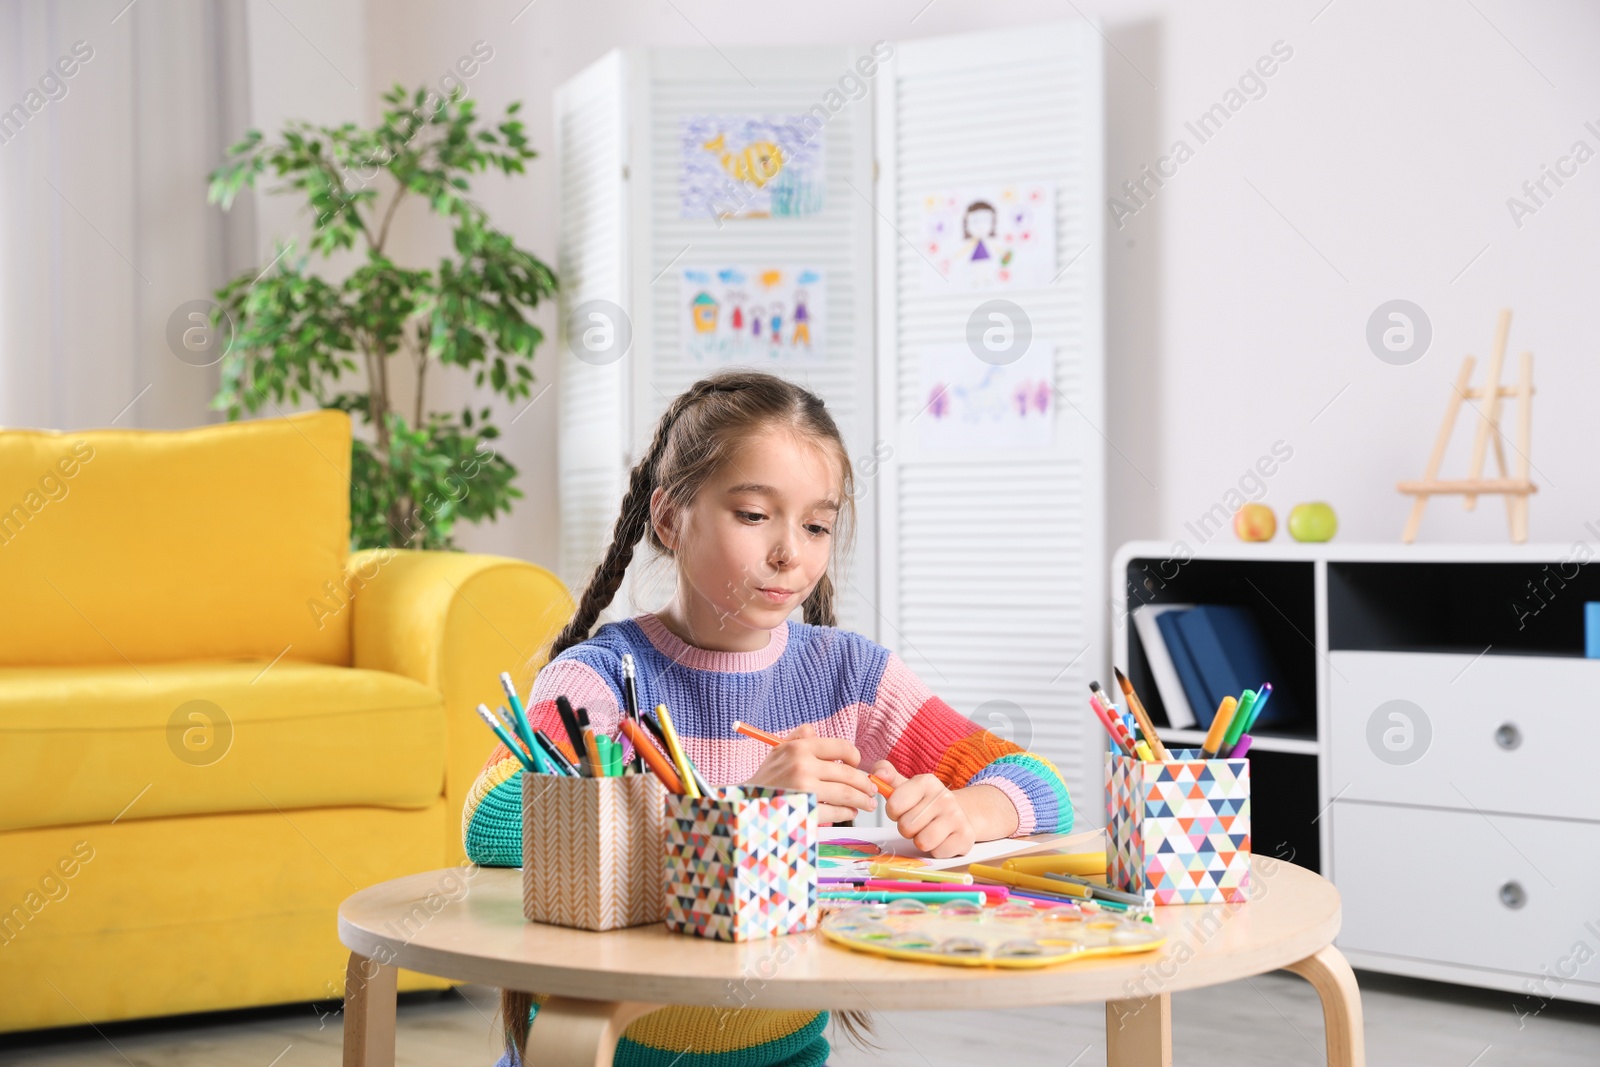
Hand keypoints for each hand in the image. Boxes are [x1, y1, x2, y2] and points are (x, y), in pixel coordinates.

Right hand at [744, 724, 877, 824]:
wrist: (745, 806)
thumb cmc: (765, 779)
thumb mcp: (778, 751)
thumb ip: (798, 738)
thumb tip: (816, 732)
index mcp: (800, 748)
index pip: (842, 747)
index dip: (855, 758)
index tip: (858, 766)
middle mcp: (803, 765)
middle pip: (849, 774)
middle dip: (866, 785)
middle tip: (872, 791)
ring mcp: (805, 789)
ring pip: (847, 795)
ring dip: (861, 801)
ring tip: (866, 804)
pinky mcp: (806, 810)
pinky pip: (836, 812)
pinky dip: (847, 813)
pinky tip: (850, 813)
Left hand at [871, 762, 976, 858]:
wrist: (958, 814)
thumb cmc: (925, 804)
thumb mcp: (905, 787)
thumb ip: (885, 774)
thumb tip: (878, 774)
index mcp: (926, 782)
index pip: (893, 806)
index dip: (894, 813)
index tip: (903, 810)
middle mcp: (944, 796)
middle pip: (906, 826)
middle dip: (907, 829)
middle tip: (917, 823)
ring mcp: (957, 816)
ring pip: (922, 841)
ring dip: (921, 841)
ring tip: (928, 831)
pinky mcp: (965, 837)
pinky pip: (937, 852)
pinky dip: (936, 850)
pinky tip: (941, 839)